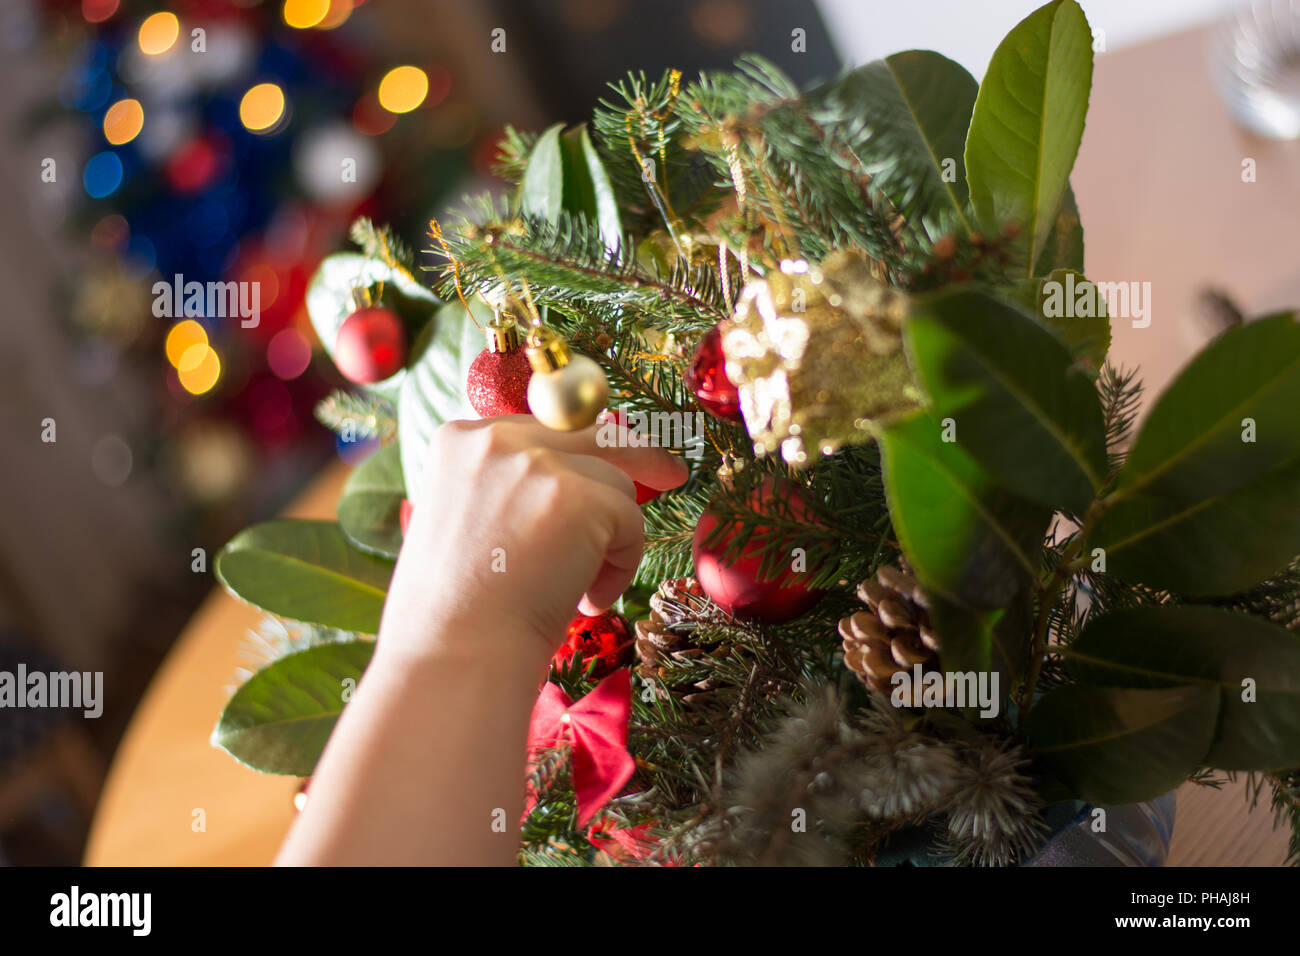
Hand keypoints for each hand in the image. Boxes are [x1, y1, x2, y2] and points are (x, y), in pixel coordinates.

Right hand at [376, 415, 687, 668]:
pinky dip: (620, 567)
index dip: (582, 450)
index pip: (545, 427)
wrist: (453, 657)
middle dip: (637, 454)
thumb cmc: (455, 612)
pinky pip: (630, 521)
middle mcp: (496, 439)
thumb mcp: (466, 524)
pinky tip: (584, 602)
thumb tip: (580, 478)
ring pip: (615, 486)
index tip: (608, 461)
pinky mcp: (577, 496)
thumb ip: (509, 488)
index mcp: (460, 440)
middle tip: (671, 474)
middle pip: (591, 433)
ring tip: (576, 592)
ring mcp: (537, 463)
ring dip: (610, 542)